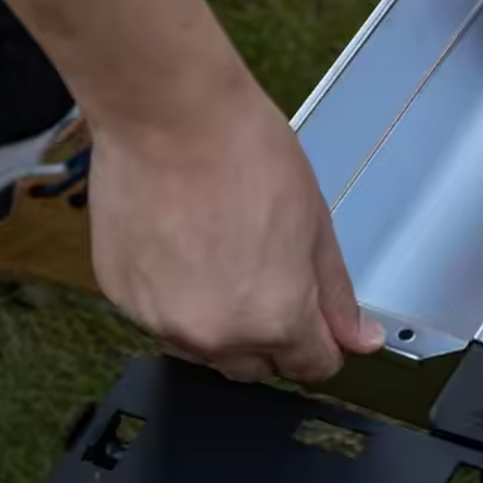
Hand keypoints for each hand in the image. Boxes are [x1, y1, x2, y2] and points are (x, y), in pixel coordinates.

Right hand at [87, 72, 384, 383]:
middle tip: (266, 270)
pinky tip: (182, 244)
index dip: (321, 340)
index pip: (311, 366)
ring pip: (204, 346)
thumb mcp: (315, 224)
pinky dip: (174, 295)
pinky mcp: (121, 299)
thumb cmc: (244, 153)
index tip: (316, 318)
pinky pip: (160, 317)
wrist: (168, 116)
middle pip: (256, 365)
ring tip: (219, 250)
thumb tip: (360, 339)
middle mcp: (216, 336)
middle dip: (270, 332)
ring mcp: (162, 321)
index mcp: (276, 319)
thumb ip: (335, 294)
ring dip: (218, 318)